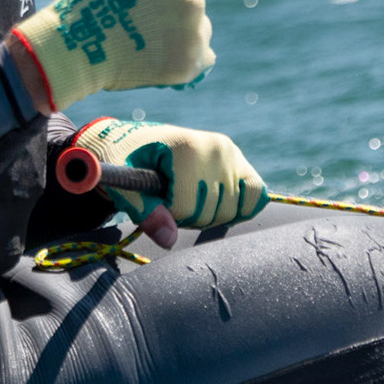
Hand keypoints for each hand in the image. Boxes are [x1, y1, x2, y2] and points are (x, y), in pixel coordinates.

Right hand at [9, 0, 214, 111]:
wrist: (75, 46)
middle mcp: (194, 0)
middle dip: (166, 3)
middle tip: (132, 15)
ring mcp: (194, 35)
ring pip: (197, 26)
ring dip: (178, 29)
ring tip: (142, 35)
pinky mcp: (190, 66)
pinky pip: (202, 56)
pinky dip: (185, 56)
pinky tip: (159, 54)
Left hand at [71, 117, 267, 241]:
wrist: (135, 142)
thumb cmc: (127, 163)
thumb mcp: (127, 187)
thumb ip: (147, 213)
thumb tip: (169, 241)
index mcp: (185, 149)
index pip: (186, 208)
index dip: (167, 213)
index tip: (154, 196)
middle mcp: (215, 147)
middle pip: (211, 212)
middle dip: (188, 216)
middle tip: (171, 197)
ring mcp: (230, 153)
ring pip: (232, 210)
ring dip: (210, 215)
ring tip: (189, 196)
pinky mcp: (239, 160)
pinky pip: (256, 194)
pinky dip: (240, 206)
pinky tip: (217, 201)